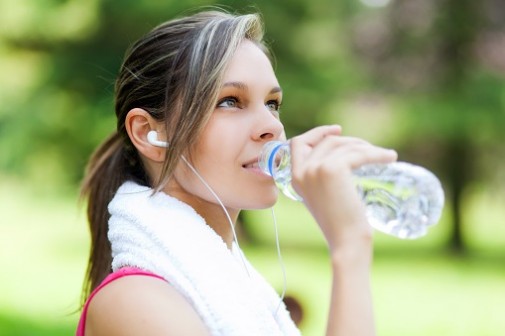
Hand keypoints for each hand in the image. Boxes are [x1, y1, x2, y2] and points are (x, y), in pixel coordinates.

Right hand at [289, 125, 396, 250]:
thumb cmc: (340, 225)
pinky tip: (390, 157)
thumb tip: (342, 155)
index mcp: (295, 177)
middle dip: (349, 140)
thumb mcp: (324, 196)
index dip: (318, 133)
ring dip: (367, 147)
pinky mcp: (333, 169)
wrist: (346, 242)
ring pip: (344, 146)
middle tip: (369, 148)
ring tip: (385, 157)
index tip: (337, 130)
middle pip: (326, 141)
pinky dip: (376, 154)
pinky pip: (358, 153)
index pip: (297, 143)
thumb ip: (322, 178)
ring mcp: (315, 169)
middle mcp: (301, 171)